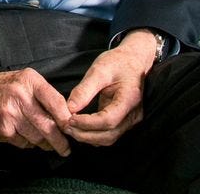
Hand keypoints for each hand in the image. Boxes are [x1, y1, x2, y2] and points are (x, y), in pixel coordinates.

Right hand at [0, 40, 72, 156]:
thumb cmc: (7, 85)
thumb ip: (46, 95)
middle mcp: (19, 96)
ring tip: (49, 145)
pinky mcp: (2, 129)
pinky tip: (25, 136)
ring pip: (37, 137)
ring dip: (45, 144)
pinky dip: (28, 143)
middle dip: (60, 141)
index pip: (56, 102)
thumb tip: (67, 118)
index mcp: (30, 81)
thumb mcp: (27, 79)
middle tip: (66, 149)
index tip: (73, 128)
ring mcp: (9, 114)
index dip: (67, 118)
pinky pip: (23, 143)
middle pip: (48, 125)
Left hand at [63, 29, 157, 146]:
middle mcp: (133, 115)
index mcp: (130, 99)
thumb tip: (70, 108)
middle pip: (108, 135)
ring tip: (70, 128)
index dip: (87, 123)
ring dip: (88, 137)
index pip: (108, 120)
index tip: (70, 119)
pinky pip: (109, 134)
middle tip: (65, 126)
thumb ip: (85, 90)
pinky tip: (79, 127)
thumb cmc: (118, 62)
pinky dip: (93, 135)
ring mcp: (131, 120)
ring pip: (108, 138)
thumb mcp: (99, 70)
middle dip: (85, 135)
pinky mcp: (124, 122)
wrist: (134, 61)